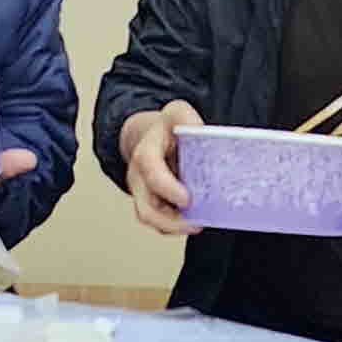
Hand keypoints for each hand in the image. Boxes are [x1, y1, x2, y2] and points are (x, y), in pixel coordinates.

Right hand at [122, 101, 201, 236]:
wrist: (152, 137)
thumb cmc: (166, 129)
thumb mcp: (177, 113)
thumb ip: (187, 118)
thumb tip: (203, 134)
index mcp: (145, 153)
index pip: (151, 171)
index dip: (167, 188)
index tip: (187, 199)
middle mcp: (138, 177)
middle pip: (146, 208)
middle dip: (171, 221)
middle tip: (197, 223)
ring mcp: (142, 194)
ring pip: (151, 219)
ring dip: (175, 227)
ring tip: (198, 225)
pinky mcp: (150, 205)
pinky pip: (159, 222)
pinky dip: (176, 226)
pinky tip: (194, 222)